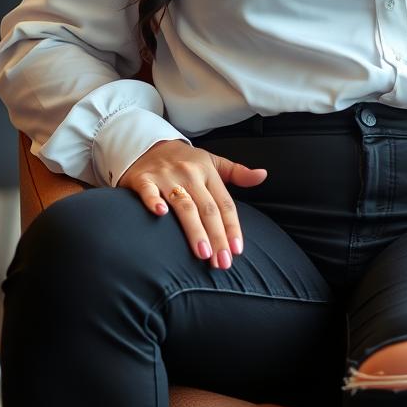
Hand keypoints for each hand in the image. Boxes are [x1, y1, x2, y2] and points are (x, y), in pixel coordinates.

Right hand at [118, 139, 266, 268]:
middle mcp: (190, 175)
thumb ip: (238, 173)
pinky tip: (160, 214)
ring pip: (184, 205)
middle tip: (222, 262)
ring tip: (203, 252)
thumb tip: (263, 175)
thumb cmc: (185, 160)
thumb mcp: (213, 162)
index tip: (237, 250)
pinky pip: (148, 191)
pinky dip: (153, 201)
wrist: (147, 144)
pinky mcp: (143, 179)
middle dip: (217, 237)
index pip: (225, 204)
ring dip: (194, 229)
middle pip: (208, 209)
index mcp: (209, 173)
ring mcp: (167, 177)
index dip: (232, 227)